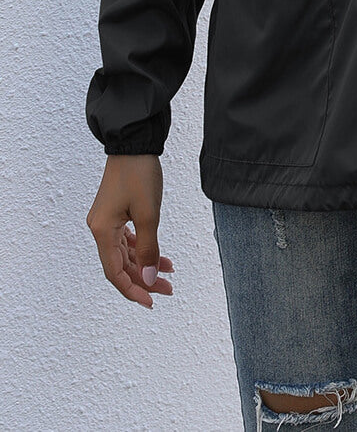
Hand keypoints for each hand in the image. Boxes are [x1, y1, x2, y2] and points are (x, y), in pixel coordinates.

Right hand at [86, 155, 173, 308]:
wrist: (134, 142)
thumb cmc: (139, 173)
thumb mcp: (148, 214)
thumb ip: (148, 249)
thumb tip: (147, 280)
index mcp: (102, 231)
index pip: (115, 272)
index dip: (133, 290)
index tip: (152, 301)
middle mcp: (100, 228)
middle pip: (120, 265)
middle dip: (144, 279)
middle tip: (168, 289)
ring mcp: (107, 221)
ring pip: (125, 254)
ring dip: (145, 265)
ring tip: (169, 274)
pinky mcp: (116, 212)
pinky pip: (128, 240)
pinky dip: (143, 249)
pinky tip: (161, 257)